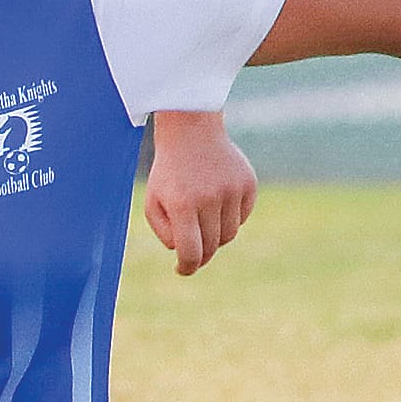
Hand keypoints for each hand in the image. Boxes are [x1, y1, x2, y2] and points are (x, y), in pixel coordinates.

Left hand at [144, 115, 257, 275]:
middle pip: (212, 246)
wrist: (190, 131)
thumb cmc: (168, 173)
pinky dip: (230, 217)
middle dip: (201, 252)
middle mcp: (210, 198)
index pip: (191, 252)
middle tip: (192, 248)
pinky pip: (242, 217)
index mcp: (183, 205)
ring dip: (216, 235)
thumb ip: (165, 234)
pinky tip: (217, 201)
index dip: (187, 267)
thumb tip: (187, 255)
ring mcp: (232, 190)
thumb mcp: (152, 202)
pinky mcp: (248, 184)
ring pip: (229, 234)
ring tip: (202, 218)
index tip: (182, 269)